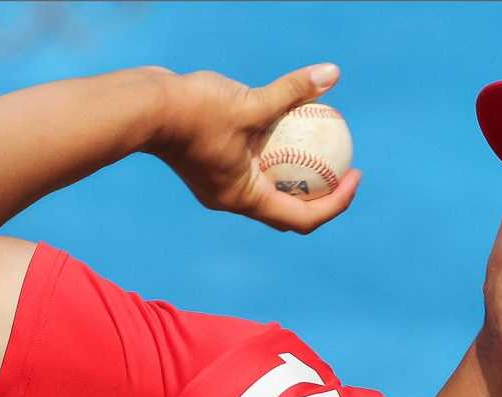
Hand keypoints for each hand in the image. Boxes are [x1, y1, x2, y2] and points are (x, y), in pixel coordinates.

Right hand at [148, 63, 362, 233]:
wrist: (145, 109)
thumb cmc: (195, 111)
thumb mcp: (251, 101)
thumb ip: (292, 90)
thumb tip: (332, 74)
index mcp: (245, 198)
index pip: (302, 217)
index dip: (336, 202)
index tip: (356, 175)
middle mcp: (233, 200)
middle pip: (288, 210)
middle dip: (320, 195)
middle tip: (343, 167)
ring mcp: (218, 186)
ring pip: (268, 189)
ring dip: (295, 175)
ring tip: (318, 147)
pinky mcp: (210, 166)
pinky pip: (251, 167)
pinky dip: (272, 155)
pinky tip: (284, 126)